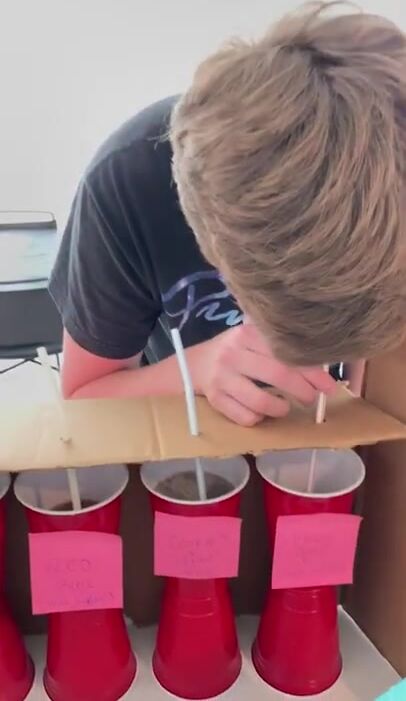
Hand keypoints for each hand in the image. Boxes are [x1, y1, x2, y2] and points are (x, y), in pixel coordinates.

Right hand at [188, 324, 336, 425]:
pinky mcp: (215, 400)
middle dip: (303, 391)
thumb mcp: (253, 338)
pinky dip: (259, 418)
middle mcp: (233, 354)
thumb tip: (323, 362)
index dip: (312, 372)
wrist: (194, 364)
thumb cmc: (236, 350)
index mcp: (247, 334)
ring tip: (285, 407)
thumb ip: (280, 345)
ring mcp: (222, 378)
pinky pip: (245, 417)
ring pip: (261, 402)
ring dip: (281, 408)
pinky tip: (262, 412)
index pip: (287, 354)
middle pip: (278, 376)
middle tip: (311, 399)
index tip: (328, 386)